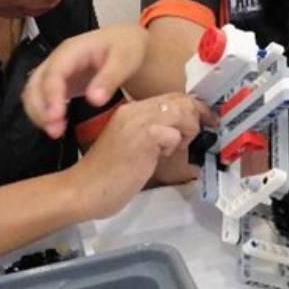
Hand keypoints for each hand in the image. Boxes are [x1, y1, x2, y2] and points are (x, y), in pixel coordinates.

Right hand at [23, 26, 149, 136]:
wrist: (127, 43)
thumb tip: (94, 100)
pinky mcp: (59, 84)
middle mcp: (58, 60)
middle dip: (40, 108)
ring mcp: (56, 72)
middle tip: (55, 131)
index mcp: (72, 50)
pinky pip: (41, 98)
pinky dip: (43, 113)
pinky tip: (57, 127)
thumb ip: (110, 78)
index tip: (56, 117)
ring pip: (33, 92)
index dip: (51, 95)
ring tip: (55, 132)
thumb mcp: (125, 59)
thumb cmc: (127, 47)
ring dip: (38, 113)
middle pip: (36, 83)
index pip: (53, 72)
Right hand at [69, 94, 207, 218]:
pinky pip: (173, 135)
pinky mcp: (144, 137)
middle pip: (180, 101)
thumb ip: (154, 133)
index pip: (171, 98)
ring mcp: (138, 121)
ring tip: (170, 149)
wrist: (83, 189)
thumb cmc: (107, 175)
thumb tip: (182, 130)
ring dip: (186, 132)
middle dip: (195, 118)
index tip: (204, 120)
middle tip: (193, 138)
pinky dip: (173, 147)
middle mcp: (134, 110)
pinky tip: (158, 158)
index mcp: (131, 110)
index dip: (192, 108)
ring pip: (181, 113)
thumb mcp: (133, 146)